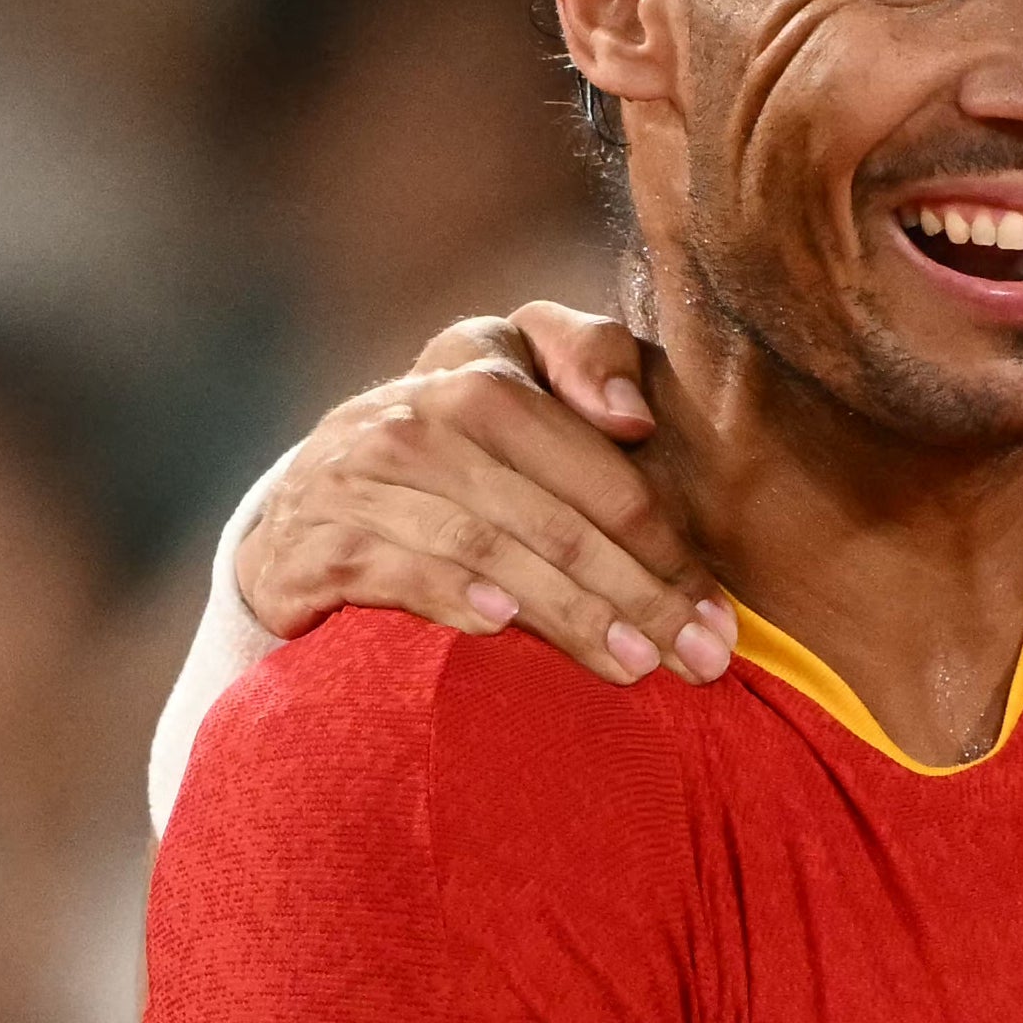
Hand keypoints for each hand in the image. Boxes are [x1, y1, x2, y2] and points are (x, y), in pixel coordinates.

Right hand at [237, 308, 733, 688]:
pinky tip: (502, 629)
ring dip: (568, 613)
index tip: (717, 612)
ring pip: (487, 549)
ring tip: (633, 666)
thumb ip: (588, 357)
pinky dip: (450, 596)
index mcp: (481, 375)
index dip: (667, 545)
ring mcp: (356, 480)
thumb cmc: (450, 447)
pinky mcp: (314, 543)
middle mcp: (415, 419)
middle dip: (638, 595)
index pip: (598, 471)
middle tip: (698, 659)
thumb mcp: (515, 376)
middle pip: (553, 519)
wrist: (305, 501)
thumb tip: (633, 417)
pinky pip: (394, 571)